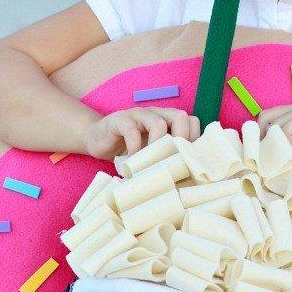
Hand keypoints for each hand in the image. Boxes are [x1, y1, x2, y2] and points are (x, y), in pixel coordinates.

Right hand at [84, 107, 200, 161]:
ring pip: (158, 123)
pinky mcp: (119, 120)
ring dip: (157, 147)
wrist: (98, 139)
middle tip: (172, 161)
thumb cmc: (130, 150)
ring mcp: (138, 115)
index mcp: (167, 119)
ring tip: (151, 164)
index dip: (192, 140)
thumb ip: (167, 156)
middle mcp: (156, 113)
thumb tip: (188, 178)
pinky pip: (131, 131)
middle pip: (180, 116)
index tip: (186, 161)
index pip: (192, 121)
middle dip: (180, 140)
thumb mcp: (152, 152)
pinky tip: (131, 161)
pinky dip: (134, 148)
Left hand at [256, 103, 291, 166]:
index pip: (265, 118)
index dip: (260, 137)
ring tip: (278, 163)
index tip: (262, 157)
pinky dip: (283, 145)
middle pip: (264, 118)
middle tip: (267, 161)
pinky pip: (284, 129)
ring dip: (272, 145)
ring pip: (272, 124)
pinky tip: (291, 159)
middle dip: (262, 139)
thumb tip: (256, 157)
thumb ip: (282, 148)